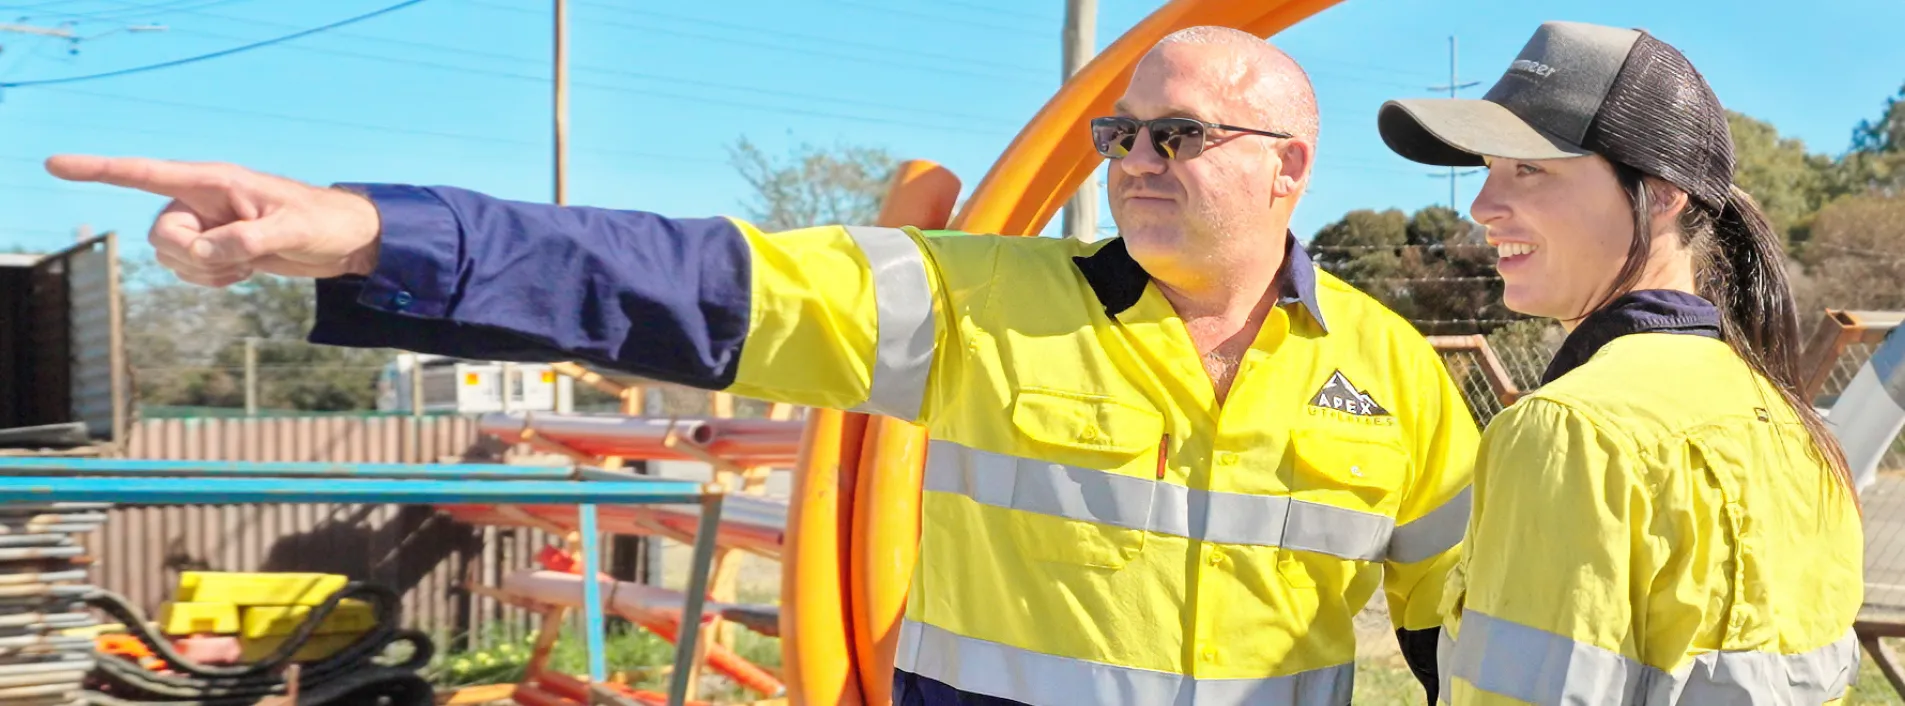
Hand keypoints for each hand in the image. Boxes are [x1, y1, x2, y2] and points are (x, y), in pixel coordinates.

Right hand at [43, 155, 383, 286]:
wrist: (345, 240)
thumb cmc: (325, 223)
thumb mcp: (293, 231)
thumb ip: (248, 240)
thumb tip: (207, 253)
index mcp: (213, 181)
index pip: (146, 173)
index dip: (99, 170)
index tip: (55, 164)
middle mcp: (200, 201)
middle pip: (160, 236)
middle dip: (192, 257)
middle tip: (238, 258)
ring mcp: (205, 225)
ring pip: (171, 258)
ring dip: (206, 271)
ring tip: (249, 262)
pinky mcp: (215, 248)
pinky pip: (188, 272)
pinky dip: (212, 280)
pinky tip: (244, 272)